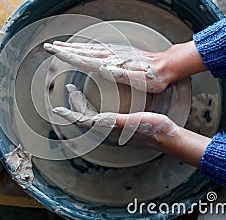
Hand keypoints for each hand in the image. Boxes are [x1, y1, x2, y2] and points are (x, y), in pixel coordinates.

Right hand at [44, 41, 168, 92]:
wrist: (166, 66)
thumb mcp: (136, 80)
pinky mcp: (119, 51)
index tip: (52, 50)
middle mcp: (109, 55)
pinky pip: (97, 48)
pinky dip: (86, 47)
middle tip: (48, 46)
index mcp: (110, 63)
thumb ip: (119, 73)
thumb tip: (102, 67)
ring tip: (61, 45)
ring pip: (88, 48)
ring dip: (73, 47)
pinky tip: (84, 47)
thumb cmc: (151, 78)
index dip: (66, 54)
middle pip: (81, 51)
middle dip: (64, 49)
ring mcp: (114, 52)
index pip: (82, 58)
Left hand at [52, 84, 178, 150]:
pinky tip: (98, 101)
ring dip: (83, 105)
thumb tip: (95, 120)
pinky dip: (94, 107)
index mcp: (110, 128)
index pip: (83, 121)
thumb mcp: (133, 121)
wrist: (168, 137)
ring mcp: (115, 128)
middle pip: (84, 117)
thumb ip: (114, 121)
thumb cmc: (153, 128)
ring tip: (78, 93)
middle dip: (75, 104)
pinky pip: (101, 116)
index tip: (57, 109)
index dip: (69, 115)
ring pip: (92, 116)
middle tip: (70, 89)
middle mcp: (109, 129)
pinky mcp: (121, 125)